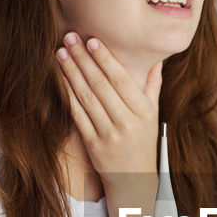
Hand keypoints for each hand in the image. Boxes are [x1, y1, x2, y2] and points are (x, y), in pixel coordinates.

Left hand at [55, 33, 162, 178]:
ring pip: (86, 98)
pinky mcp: (93, 145)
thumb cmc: (143, 140)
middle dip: (84, 59)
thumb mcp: (153, 114)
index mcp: (144, 112)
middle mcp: (127, 123)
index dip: (105, 59)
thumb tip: (156, 57)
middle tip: (70, 37)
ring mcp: (109, 135)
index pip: (121, 80)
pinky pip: (77, 115)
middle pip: (101, 85)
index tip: (92, 40)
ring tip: (61, 52)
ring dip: (72, 73)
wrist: (133, 179)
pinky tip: (60, 78)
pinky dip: (67, 95)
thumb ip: (153, 85)